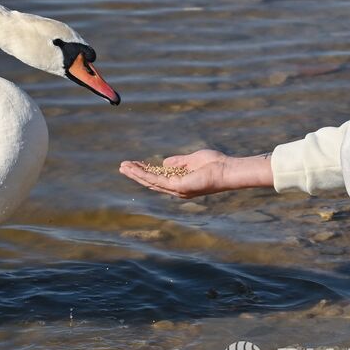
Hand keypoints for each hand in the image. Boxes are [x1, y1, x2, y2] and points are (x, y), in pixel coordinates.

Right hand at [119, 149, 272, 198]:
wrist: (227, 170)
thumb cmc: (214, 164)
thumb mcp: (192, 160)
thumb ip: (178, 162)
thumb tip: (164, 162)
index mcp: (180, 181)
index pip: (158, 177)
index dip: (145, 170)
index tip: (134, 163)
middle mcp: (176, 188)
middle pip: (151, 182)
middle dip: (136, 174)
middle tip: (122, 166)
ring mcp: (176, 189)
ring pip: (150, 182)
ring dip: (136, 174)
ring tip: (123, 167)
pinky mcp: (178, 186)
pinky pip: (156, 180)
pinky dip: (144, 174)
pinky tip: (134, 168)